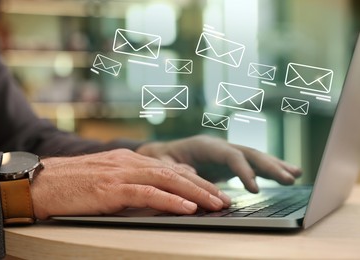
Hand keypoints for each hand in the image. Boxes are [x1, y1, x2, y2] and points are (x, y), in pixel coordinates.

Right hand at [30, 149, 230, 219]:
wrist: (42, 182)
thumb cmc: (72, 183)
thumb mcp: (107, 178)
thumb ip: (132, 181)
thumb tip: (155, 192)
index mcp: (130, 160)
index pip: (170, 168)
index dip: (195, 180)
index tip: (212, 191)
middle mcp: (130, 162)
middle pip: (175, 172)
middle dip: (203, 186)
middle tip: (224, 198)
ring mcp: (121, 173)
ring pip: (167, 180)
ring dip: (195, 193)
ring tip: (216, 203)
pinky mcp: (112, 187)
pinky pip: (148, 193)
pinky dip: (171, 200)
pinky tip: (187, 207)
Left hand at [136, 135, 301, 192]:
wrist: (162, 153)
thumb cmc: (161, 159)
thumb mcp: (162, 163)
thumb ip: (177, 168)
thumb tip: (194, 176)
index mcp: (205, 145)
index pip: (230, 155)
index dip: (244, 170)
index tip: (255, 188)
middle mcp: (220, 146)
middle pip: (249, 153)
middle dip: (269, 165)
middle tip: (289, 179)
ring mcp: (227, 153)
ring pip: (255, 156)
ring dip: (275, 165)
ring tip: (296, 174)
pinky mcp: (230, 163)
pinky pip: (253, 164)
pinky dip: (269, 169)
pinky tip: (286, 174)